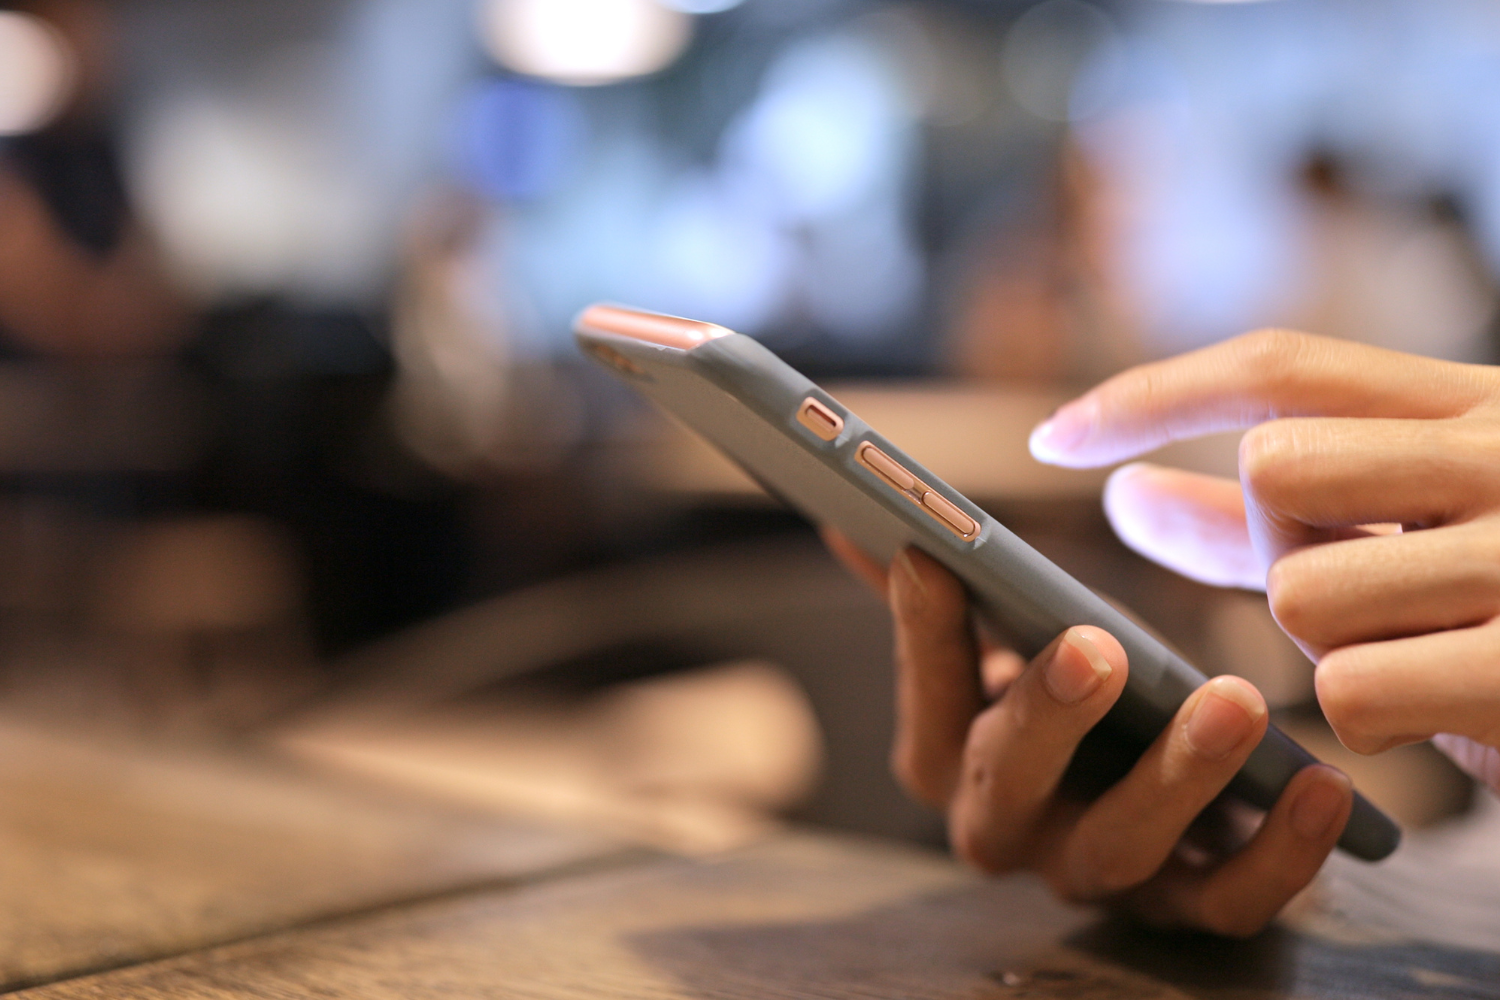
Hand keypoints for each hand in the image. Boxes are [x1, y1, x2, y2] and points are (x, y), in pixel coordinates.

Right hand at [823, 529, 1352, 936]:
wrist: (1158, 810)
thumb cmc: (1071, 710)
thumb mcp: (1002, 652)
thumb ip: (946, 599)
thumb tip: (854, 521)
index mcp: (952, 756)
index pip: (926, 697)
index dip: (924, 634)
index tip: (931, 554)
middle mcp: (1009, 827)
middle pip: (1006, 785)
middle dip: (1044, 716)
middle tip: (1092, 645)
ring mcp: (1097, 874)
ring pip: (1119, 847)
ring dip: (1175, 778)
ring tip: (1233, 702)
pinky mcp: (1188, 906)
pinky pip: (1229, 902)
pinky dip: (1278, 856)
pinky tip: (1323, 785)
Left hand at [1029, 328, 1499, 787]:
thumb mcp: (1418, 532)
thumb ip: (1266, 519)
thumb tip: (1120, 495)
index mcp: (1482, 402)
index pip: (1281, 366)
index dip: (1154, 395)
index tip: (1052, 437)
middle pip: (1275, 472)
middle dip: (1278, 547)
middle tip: (1358, 585)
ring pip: (1300, 594)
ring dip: (1330, 647)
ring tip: (1427, 651)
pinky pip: (1351, 693)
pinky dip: (1372, 721)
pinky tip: (1443, 712)